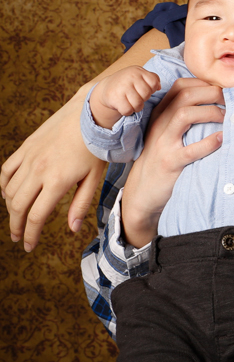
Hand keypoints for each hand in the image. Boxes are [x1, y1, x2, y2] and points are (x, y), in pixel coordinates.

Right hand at [2, 86, 105, 250]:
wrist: (90, 115)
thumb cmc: (96, 148)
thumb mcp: (94, 178)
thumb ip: (80, 204)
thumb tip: (72, 230)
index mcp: (56, 182)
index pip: (36, 216)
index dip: (30, 234)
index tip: (28, 246)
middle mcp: (38, 171)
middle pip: (18, 206)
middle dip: (16, 226)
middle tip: (17, 238)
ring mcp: (29, 158)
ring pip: (9, 190)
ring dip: (10, 208)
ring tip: (16, 218)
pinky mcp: (25, 148)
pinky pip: (6, 170)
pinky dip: (4, 185)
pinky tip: (8, 193)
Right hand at [91, 66, 160, 126]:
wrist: (107, 87)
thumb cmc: (128, 83)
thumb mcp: (140, 76)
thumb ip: (152, 79)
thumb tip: (159, 87)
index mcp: (138, 71)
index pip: (154, 83)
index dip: (151, 90)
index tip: (143, 90)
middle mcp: (130, 77)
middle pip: (146, 95)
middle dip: (143, 99)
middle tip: (136, 97)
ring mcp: (122, 87)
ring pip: (138, 104)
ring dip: (136, 107)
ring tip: (131, 102)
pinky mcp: (114, 98)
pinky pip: (128, 110)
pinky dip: (128, 111)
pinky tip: (124, 105)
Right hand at [119, 78, 224, 246]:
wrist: (143, 189)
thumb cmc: (164, 156)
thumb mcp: (168, 131)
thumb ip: (184, 115)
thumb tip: (217, 99)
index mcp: (161, 113)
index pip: (181, 86)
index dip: (205, 83)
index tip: (225, 88)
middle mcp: (161, 123)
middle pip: (186, 95)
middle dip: (213, 92)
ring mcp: (163, 143)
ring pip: (185, 115)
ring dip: (212, 112)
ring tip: (230, 118)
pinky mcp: (169, 162)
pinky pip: (190, 150)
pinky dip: (209, 143)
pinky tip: (222, 139)